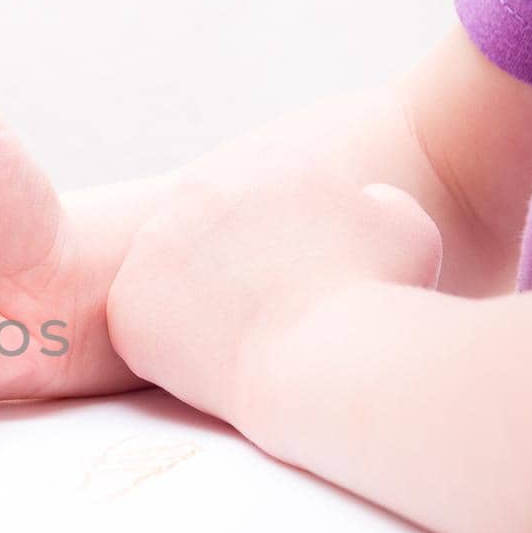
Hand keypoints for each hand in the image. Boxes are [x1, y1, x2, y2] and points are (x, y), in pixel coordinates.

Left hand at [105, 170, 442, 439]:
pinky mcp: (128, 306)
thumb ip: (374, 205)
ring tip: (235, 343)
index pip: (250, 199)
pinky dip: (166, 351)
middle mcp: (195, 193)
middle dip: (221, 270)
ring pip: (164, 278)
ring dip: (189, 307)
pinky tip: (206, 366)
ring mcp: (152, 248)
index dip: (266, 244)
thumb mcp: (402, 226)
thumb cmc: (374, 294)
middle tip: (253, 313)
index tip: (283, 278)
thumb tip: (360, 206)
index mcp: (259, 166)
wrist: (327, 352)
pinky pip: (140, 327)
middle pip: (201, 233)